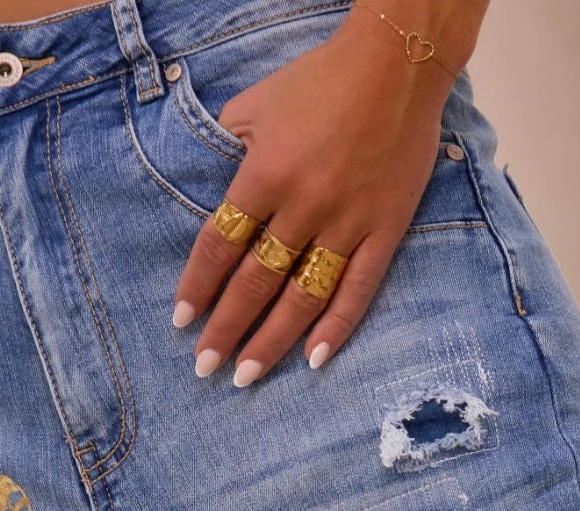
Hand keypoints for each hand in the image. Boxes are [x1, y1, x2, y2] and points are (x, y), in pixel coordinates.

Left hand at [171, 9, 457, 385]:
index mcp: (266, 173)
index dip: (199, 285)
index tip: (182, 321)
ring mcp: (347, 223)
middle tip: (204, 367)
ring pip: (303, 297)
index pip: (221, 243)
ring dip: (271, 342)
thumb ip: (231, 148)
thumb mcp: (256, 102)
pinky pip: (358, 290)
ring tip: (246, 376)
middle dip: (226, 328)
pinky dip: (337, 328)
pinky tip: (315, 360)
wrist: (397, 65)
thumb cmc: (321, 80)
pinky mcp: (385, 231)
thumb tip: (221, 193)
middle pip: (256, 281)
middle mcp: (304, 206)